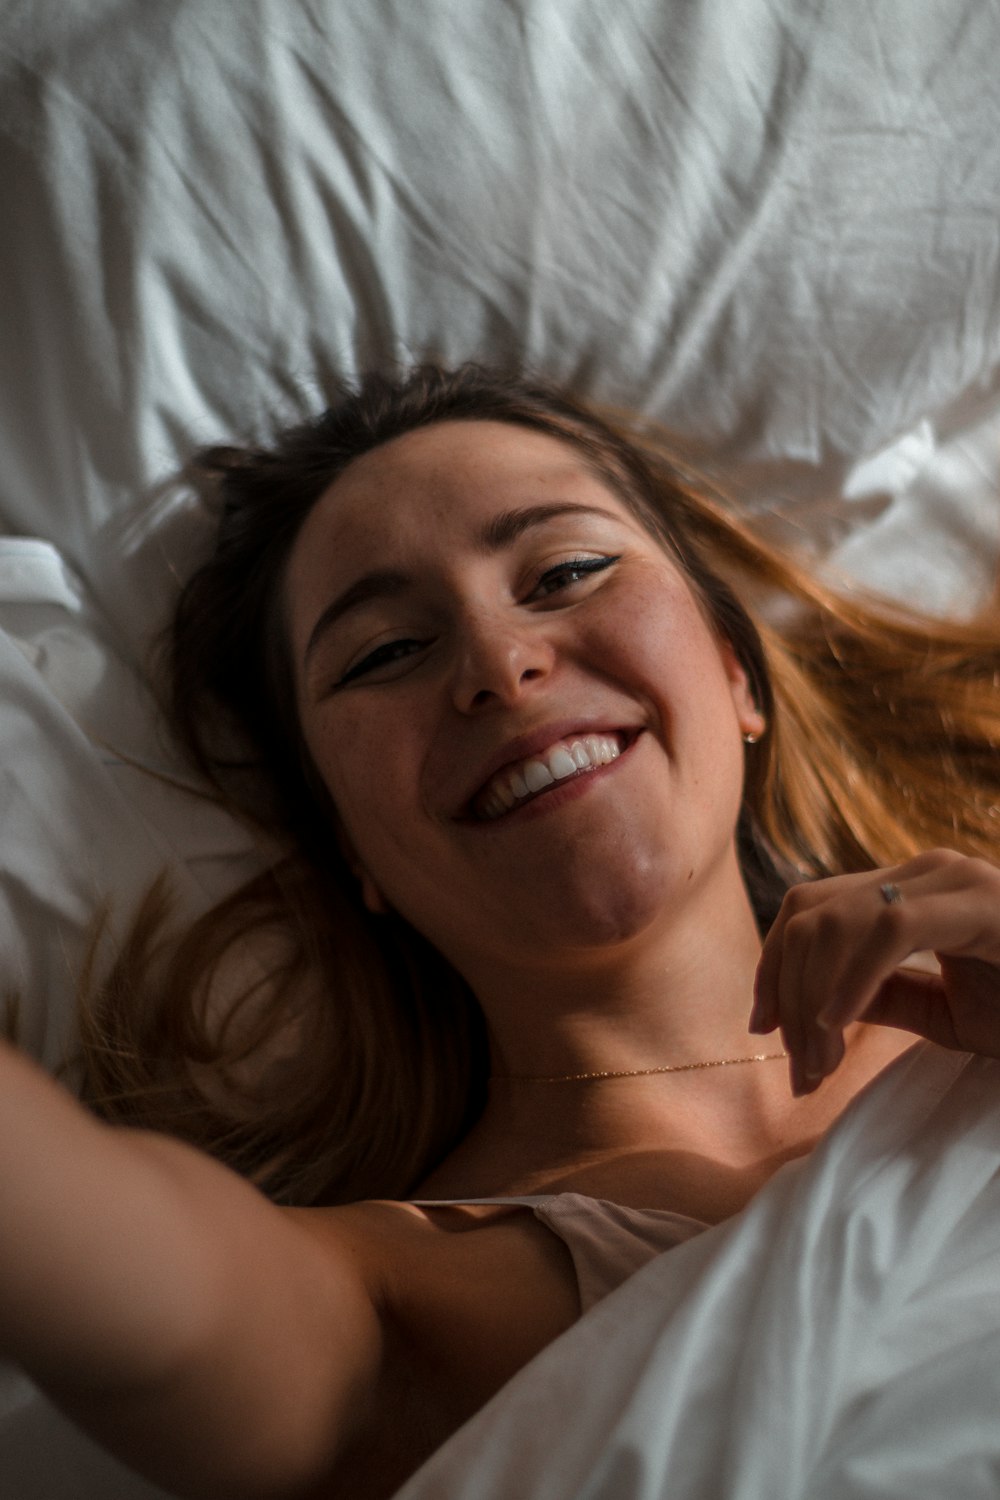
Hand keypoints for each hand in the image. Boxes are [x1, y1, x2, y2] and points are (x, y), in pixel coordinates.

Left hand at [749, 848, 999, 1094]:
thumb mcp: (942, 1010)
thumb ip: (883, 997)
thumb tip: (814, 1007)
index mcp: (912, 887)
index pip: (809, 907)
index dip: (772, 966)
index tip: (761, 1028)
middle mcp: (928, 871)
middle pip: (810, 917)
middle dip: (788, 995)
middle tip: (799, 1072)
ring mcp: (955, 880)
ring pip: (838, 922)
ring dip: (813, 999)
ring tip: (820, 1065)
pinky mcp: (981, 904)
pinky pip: (892, 930)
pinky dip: (854, 979)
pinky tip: (837, 1023)